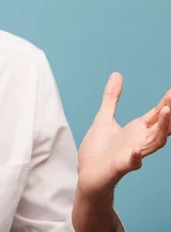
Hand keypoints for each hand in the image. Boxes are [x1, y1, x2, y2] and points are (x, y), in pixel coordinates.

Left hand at [77, 72, 170, 196]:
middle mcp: (139, 141)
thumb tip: (117, 74)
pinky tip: (136, 152)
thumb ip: (111, 98)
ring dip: (162, 129)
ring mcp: (132, 154)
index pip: (156, 115)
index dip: (166, 103)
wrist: (87, 175)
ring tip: (165, 112)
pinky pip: (131, 163)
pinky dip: (135, 158)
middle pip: (161, 127)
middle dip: (169, 114)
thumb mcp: (104, 118)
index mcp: (136, 130)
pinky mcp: (120, 167)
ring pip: (154, 143)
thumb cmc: (98, 150)